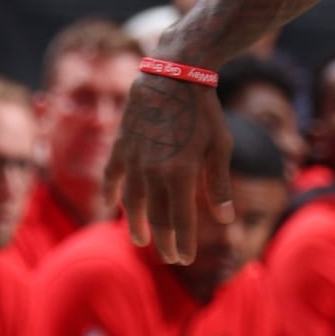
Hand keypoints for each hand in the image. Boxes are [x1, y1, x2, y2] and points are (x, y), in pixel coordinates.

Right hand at [106, 68, 233, 265]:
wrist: (173, 76)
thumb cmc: (204, 111)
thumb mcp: (221, 147)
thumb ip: (220, 185)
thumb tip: (226, 220)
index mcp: (181, 175)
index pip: (180, 221)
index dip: (184, 243)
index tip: (187, 259)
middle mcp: (154, 172)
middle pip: (156, 217)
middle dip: (164, 241)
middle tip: (170, 257)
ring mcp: (134, 160)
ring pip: (132, 202)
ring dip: (136, 224)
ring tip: (140, 240)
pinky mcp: (122, 146)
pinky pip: (112, 176)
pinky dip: (110, 193)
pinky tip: (108, 206)